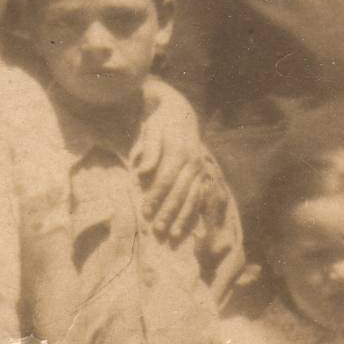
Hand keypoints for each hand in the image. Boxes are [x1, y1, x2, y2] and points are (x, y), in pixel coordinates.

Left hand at [136, 81, 206, 240]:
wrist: (180, 109)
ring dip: (183, 217)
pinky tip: (188, 225)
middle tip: (157, 230)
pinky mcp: (201, 172)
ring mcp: (199, 167)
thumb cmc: (160, 120)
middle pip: (180, 191)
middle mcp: (193, 161)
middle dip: (168, 212)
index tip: (145, 212)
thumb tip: (142, 171)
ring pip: (192, 196)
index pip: (166, 179)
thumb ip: (149, 150)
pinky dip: (193, 211)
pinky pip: (199, 195)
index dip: (155, 197)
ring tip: (172, 235)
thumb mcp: (151, 128)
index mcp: (179, 150)